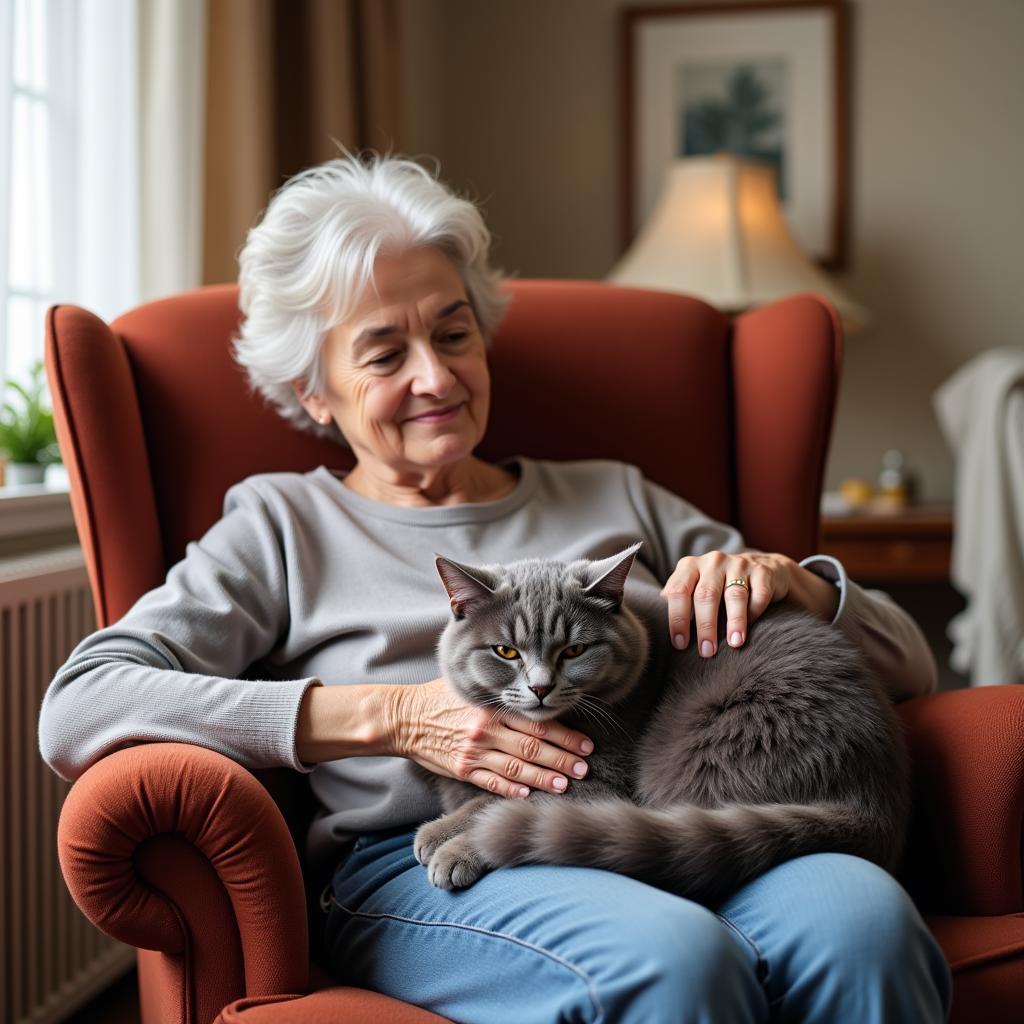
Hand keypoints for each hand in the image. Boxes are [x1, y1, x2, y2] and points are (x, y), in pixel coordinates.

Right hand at [385, 677, 593, 798]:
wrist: (404, 718)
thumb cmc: (439, 698)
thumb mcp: (470, 685)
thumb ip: (500, 690)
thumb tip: (534, 688)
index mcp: (492, 707)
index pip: (537, 723)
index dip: (565, 735)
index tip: (586, 744)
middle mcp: (486, 730)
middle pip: (533, 747)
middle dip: (562, 759)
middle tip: (585, 769)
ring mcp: (474, 752)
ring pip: (517, 768)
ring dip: (544, 778)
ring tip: (565, 785)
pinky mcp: (462, 769)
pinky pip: (492, 782)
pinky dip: (511, 789)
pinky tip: (529, 794)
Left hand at [659, 550, 796, 655]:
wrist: (761, 570)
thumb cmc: (719, 587)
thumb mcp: (695, 587)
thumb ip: (679, 600)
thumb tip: (658, 625)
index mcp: (690, 566)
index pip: (678, 592)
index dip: (678, 619)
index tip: (680, 644)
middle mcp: (713, 561)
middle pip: (705, 595)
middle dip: (705, 626)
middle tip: (706, 651)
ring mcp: (739, 564)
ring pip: (734, 595)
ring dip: (734, 622)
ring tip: (734, 644)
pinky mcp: (762, 571)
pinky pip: (758, 595)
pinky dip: (754, 613)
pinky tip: (752, 627)